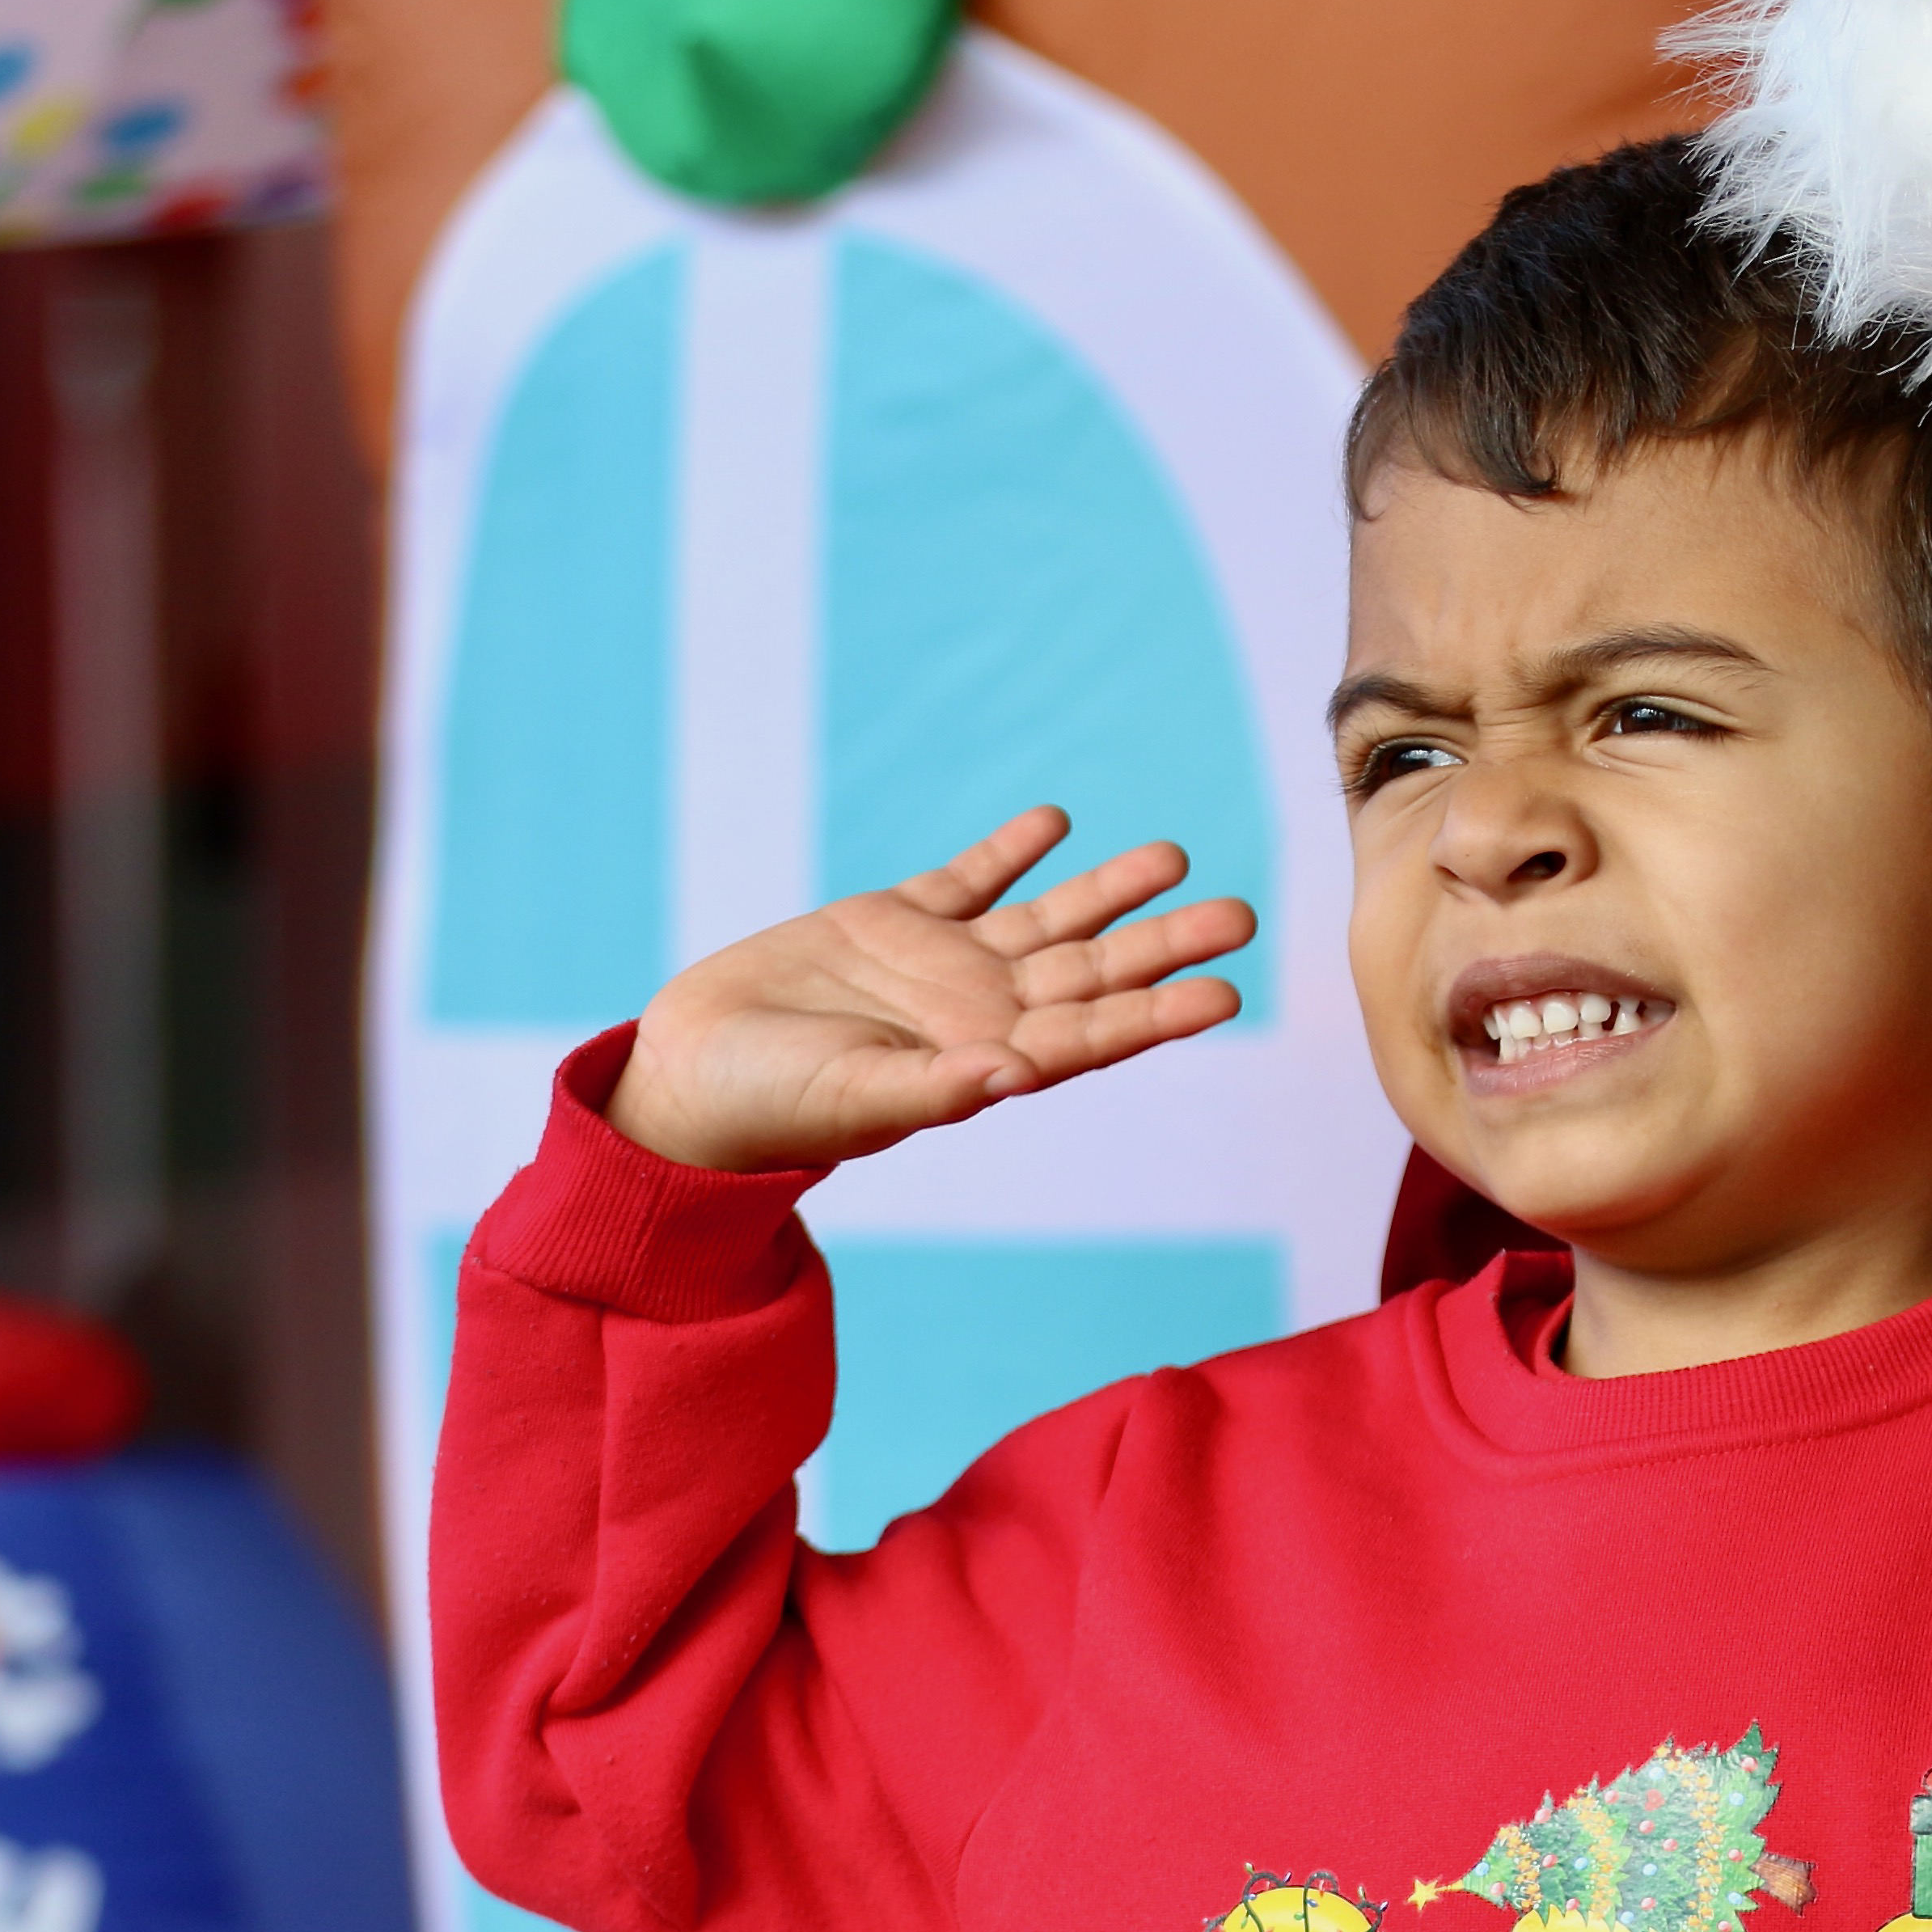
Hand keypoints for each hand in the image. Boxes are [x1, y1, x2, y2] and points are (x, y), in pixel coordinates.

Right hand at [606, 806, 1254, 1173]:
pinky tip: (1055, 821)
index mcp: (984, 1065)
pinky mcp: (890, 922)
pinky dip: (1011, 850)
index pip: (1093, 1037)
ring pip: (1046, 919)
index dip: (1160, 1013)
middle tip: (1242, 915)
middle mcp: (979, 1014)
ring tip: (1174, 855)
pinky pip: (967, 879)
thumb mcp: (852, 1100)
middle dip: (1165, 943)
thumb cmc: (768, 1110)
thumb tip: (1011, 1076)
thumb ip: (932, 1090)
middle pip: (1093, 972)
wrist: (690, 1076)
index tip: (1227, 994)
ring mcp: (939, 966)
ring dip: (1109, 889)